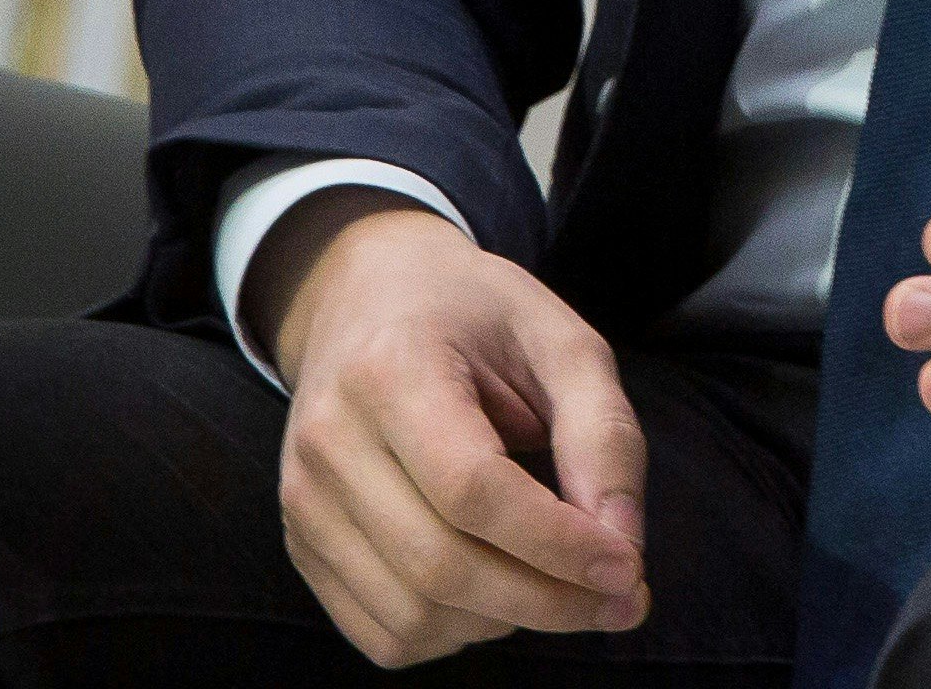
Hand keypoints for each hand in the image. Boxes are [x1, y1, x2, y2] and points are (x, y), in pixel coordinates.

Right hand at [259, 193, 650, 663]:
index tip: (628, 568)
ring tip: (561, 586)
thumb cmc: (474, 314)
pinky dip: (455, 634)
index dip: (557, 544)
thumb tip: (621, 544)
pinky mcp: (301, 543)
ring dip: (506, 621)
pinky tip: (499, 594)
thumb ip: (602, 432)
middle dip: (547, 600)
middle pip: (441, 565)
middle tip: (619, 600)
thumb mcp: (559, 338)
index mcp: (391, 370)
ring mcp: (303, 500)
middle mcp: (328, 441)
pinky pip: (382, 632)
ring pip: (412, 615)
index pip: (472, 490)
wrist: (364, 296)